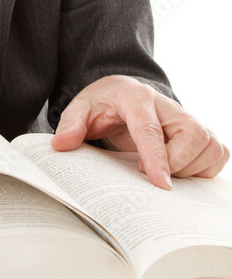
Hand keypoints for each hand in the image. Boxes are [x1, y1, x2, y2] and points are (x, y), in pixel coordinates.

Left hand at [51, 75, 229, 188]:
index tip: (161, 184)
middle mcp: (168, 106)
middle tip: (147, 172)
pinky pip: (218, 154)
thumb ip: (71, 124)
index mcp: (136, 98)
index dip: (157, 157)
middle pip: (192, 136)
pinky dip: (204, 169)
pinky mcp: (201, 133)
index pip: (150, 128)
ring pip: (210, 146)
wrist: (122, 93)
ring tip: (162, 171)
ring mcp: (187, 118)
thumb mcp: (81, 108)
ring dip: (190, 168)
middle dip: (176, 163)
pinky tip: (180, 171)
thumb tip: (61, 145)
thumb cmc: (104, 104)